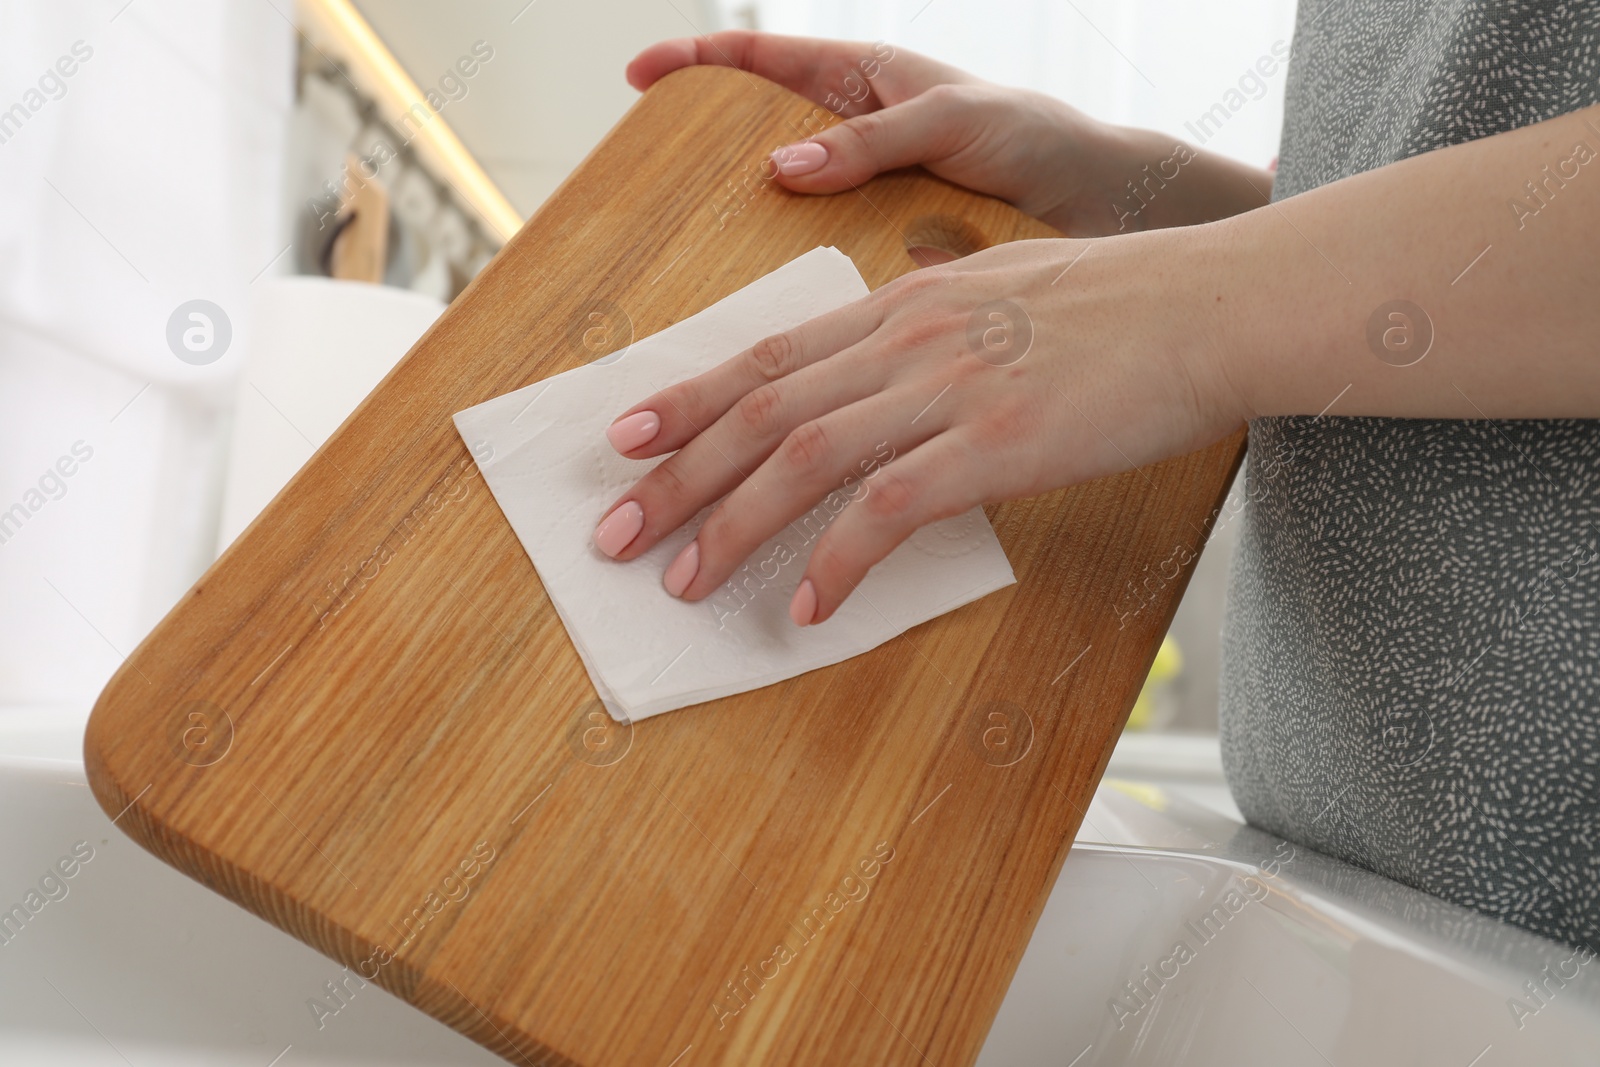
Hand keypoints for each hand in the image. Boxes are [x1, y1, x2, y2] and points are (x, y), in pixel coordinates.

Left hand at [590, 229, 1249, 624]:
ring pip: (805, 457)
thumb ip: (932, 318)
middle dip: (678, 475)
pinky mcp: (995, 444)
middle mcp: (907, 339)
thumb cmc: (1119, 305)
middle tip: (617, 531)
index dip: (690, 398)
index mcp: (903, 303)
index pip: (770, 353)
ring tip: (683, 581)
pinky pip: (888, 509)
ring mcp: (947, 390)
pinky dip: (837, 560)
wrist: (1208, 307)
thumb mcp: (1003, 288)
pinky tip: (806, 606)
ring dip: (732, 524)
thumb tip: (888, 346)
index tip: (629, 436)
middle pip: (763, 409)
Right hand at [626, 31, 1267, 235]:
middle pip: (750, 146)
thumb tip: (779, 168)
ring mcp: (868, 204)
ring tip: (684, 272)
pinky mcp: (887, 259)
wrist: (1108, 214)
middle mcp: (857, 145)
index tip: (637, 77)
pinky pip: (821, 269)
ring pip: (778, 218)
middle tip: (636, 202)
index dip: (698, 65)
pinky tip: (761, 328)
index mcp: (868, 87)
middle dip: (694, 169)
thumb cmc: (1042, 143)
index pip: (765, 63)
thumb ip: (871, 141)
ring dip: (734, 244)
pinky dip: (788, 292)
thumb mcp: (955, 123)